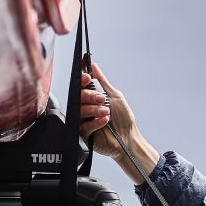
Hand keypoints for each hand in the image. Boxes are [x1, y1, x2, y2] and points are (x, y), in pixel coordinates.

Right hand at [78, 63, 157, 184]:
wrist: (128, 138)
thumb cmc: (123, 119)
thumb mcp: (114, 96)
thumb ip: (102, 81)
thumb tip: (93, 66)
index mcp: (90, 99)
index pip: (80, 86)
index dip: (82, 81)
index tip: (87, 78)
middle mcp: (85, 109)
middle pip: (78, 97)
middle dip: (90, 96)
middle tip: (102, 99)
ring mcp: (83, 121)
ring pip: (79, 111)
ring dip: (94, 109)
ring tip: (107, 112)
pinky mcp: (83, 135)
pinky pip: (83, 126)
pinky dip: (95, 122)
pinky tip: (105, 121)